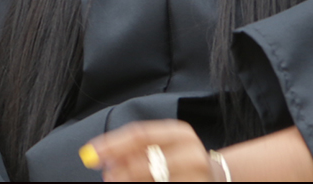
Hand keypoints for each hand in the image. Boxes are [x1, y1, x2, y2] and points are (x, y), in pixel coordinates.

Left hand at [82, 120, 217, 181]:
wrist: (219, 177)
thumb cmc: (182, 160)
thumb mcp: (163, 146)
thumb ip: (136, 149)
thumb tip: (102, 157)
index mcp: (180, 133)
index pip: (140, 135)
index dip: (113, 143)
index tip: (92, 152)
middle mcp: (192, 153)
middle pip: (147, 161)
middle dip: (121, 170)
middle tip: (106, 175)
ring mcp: (198, 176)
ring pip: (155, 180)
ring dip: (130, 182)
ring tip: (115, 181)